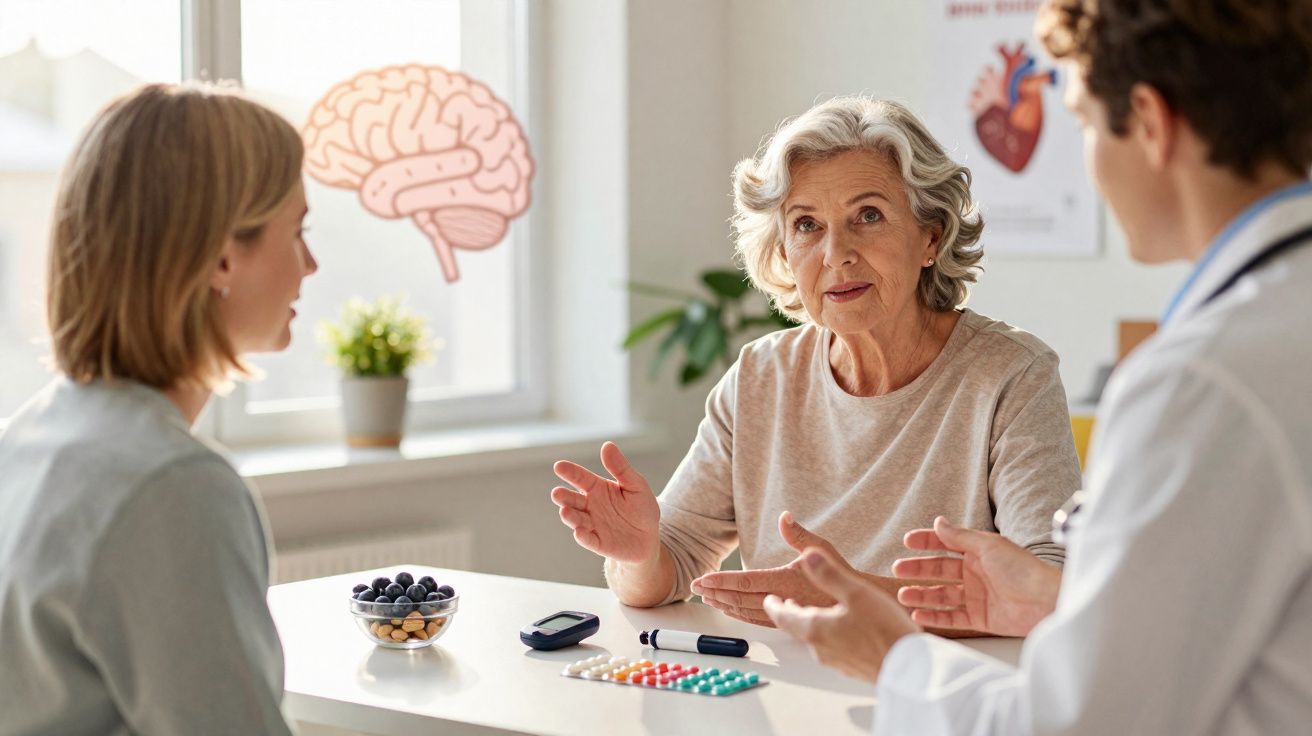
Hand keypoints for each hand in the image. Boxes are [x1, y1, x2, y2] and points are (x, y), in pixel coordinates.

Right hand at [550, 442, 660, 563]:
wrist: (649, 538)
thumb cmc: (641, 508)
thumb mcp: (636, 485)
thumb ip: (621, 468)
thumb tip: (607, 445)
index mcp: (598, 488)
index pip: (581, 478)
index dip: (570, 472)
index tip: (559, 466)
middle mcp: (590, 506)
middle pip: (573, 500)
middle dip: (563, 497)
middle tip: (556, 493)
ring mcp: (593, 525)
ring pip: (577, 519)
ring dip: (570, 516)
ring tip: (565, 510)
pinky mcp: (599, 543)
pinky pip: (589, 540)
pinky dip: (583, 537)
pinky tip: (578, 532)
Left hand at [691, 511, 846, 626]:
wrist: (861, 603)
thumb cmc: (842, 573)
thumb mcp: (822, 549)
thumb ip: (798, 534)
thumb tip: (783, 516)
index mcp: (787, 581)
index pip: (747, 581)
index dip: (722, 580)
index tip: (702, 579)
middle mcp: (783, 600)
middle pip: (740, 599)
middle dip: (715, 592)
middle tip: (694, 588)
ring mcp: (785, 614)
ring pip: (746, 612)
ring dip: (724, 604)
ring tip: (706, 598)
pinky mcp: (789, 623)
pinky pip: (757, 620)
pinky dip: (739, 615)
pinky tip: (729, 610)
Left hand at [764, 546, 919, 682]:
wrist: (912, 670)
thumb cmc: (885, 631)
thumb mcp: (856, 593)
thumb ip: (829, 574)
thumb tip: (806, 554)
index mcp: (815, 628)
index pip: (782, 616)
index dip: (772, 605)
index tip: (767, 598)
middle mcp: (820, 648)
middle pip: (796, 627)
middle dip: (788, 613)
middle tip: (783, 603)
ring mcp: (836, 661)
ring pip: (814, 638)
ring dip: (808, 623)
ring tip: (810, 612)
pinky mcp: (852, 667)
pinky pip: (832, 647)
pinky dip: (827, 634)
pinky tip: (840, 629)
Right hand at [892, 516, 1059, 636]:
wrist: (1047, 601)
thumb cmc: (1023, 570)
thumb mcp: (988, 546)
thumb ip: (960, 536)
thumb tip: (938, 521)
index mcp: (979, 552)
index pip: (947, 544)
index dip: (926, 542)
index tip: (907, 542)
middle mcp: (976, 573)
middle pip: (940, 570)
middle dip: (918, 570)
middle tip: (897, 570)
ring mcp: (977, 596)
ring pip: (942, 595)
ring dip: (922, 594)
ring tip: (903, 595)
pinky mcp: (980, 619)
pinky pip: (952, 617)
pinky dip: (935, 617)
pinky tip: (918, 614)